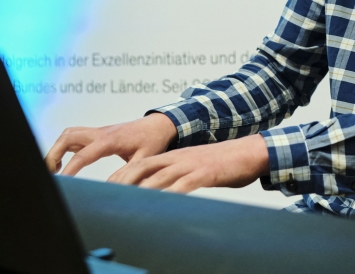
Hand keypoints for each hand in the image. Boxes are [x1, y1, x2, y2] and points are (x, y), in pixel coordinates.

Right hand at [46, 113, 176, 174]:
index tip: (61, 181)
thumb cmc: (152, 141)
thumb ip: (128, 174)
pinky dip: (64, 146)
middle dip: (53, 153)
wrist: (158, 125)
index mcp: (110, 140)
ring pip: (68, 134)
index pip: (83, 155)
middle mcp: (100, 133)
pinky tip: (64, 162)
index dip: (69, 169)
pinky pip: (75, 135)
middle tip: (49, 173)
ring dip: (57, 149)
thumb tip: (112, 189)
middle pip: (68, 137)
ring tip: (53, 169)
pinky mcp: (97, 133)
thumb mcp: (144, 159)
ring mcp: (97, 131)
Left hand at [106, 134, 269, 193]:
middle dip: (123, 182)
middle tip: (107, 196)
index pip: (140, 164)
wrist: (249, 152)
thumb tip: (161, 192)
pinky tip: (163, 203)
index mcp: (172, 156)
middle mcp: (177, 158)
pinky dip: (171, 194)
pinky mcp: (205, 173)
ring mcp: (190, 164)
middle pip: (143, 168)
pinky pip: (184, 185)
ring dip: (141, 190)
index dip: (121, 176)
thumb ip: (177, 177)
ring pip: (159, 177)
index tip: (105, 188)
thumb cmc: (221, 163)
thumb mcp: (193, 168)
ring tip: (126, 202)